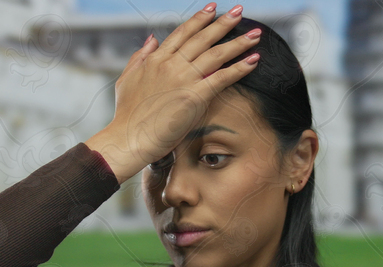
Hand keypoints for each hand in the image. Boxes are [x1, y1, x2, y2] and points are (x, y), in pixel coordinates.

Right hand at [86, 3, 260, 184]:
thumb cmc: (127, 115)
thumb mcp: (127, 78)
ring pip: (216, 54)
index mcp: (156, 60)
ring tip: (255, 35)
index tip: (211, 8)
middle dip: (223, 23)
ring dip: (238, 43)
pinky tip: (253, 60)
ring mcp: (184, 79)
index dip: (199, 19)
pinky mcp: (195, 97)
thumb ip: (140, 56)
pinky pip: (222, 78)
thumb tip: (152, 38)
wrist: (129, 138)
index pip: (182, 33)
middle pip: (203, 38)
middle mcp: (171, 65)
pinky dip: (239, 68)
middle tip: (238, 11)